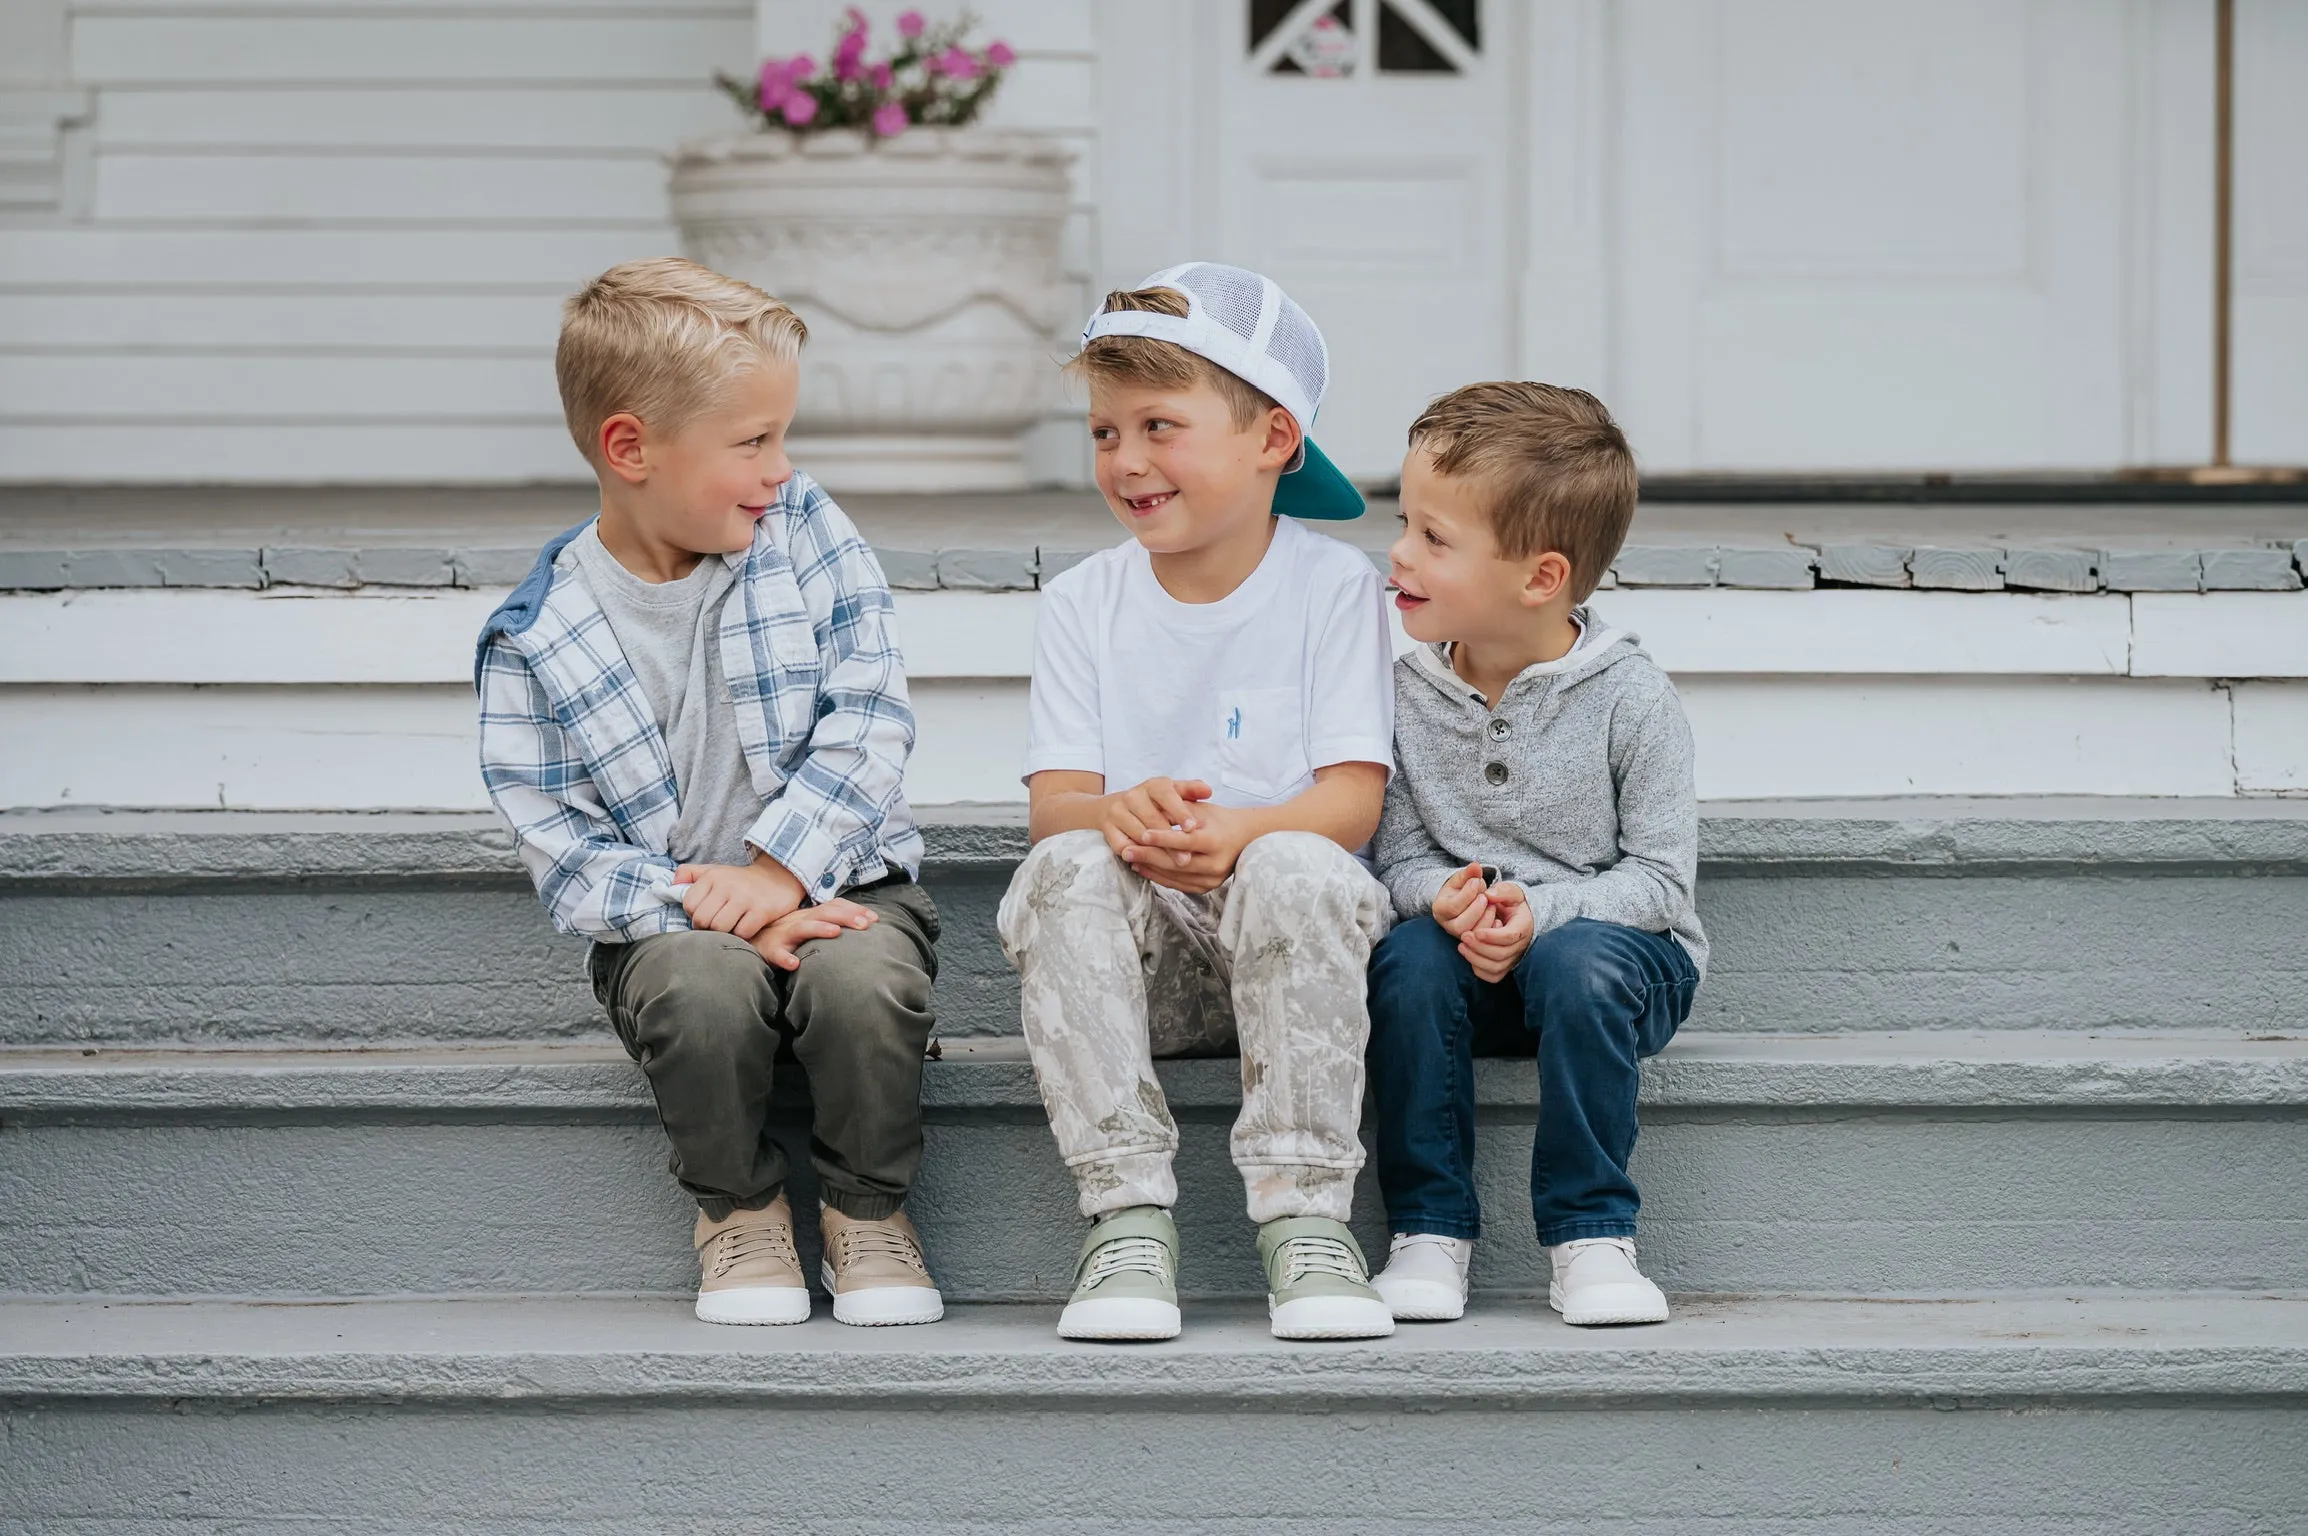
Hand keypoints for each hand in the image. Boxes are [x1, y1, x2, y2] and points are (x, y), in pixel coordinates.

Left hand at [673, 853, 804, 938]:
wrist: (779, 877)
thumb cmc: (740, 881)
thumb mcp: (714, 871)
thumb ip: (689, 874)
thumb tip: (670, 885)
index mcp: (712, 877)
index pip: (689, 905)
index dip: (695, 914)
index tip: (707, 914)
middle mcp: (727, 885)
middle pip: (702, 920)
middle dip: (707, 927)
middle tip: (717, 925)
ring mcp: (745, 898)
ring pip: (720, 928)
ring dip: (724, 933)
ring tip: (730, 928)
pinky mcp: (762, 910)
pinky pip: (742, 933)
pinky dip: (742, 936)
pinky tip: (745, 929)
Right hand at [747, 897, 874, 970]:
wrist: (748, 938)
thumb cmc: (784, 934)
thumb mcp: (807, 925)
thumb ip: (829, 924)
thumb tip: (862, 927)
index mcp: (810, 915)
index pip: (835, 906)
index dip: (854, 910)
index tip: (874, 919)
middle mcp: (799, 920)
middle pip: (824, 913)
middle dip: (846, 916)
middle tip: (866, 923)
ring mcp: (783, 934)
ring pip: (802, 928)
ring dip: (819, 929)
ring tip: (836, 933)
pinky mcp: (770, 949)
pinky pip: (777, 954)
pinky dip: (785, 958)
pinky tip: (795, 964)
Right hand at [1099, 777, 1212, 864]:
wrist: (1113, 806)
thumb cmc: (1153, 803)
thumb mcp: (1172, 793)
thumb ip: (1190, 791)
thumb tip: (1208, 791)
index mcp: (1152, 785)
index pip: (1167, 796)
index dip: (1180, 812)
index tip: (1192, 827)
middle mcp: (1133, 796)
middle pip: (1153, 819)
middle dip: (1170, 840)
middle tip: (1187, 857)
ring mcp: (1117, 812)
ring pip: (1139, 835)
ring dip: (1156, 851)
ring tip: (1173, 864)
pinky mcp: (1107, 828)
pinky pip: (1122, 845)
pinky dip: (1136, 855)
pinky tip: (1151, 865)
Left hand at [1128, 800, 1257, 895]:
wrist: (1246, 838)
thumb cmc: (1220, 819)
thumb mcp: (1202, 810)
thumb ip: (1178, 812)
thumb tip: (1150, 812)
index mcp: (1216, 841)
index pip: (1185, 841)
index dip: (1162, 838)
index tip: (1142, 834)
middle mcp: (1216, 864)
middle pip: (1177, 863)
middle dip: (1149, 856)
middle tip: (1126, 850)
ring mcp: (1212, 879)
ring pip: (1175, 876)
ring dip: (1151, 868)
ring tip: (1131, 858)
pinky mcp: (1207, 887)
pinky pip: (1179, 885)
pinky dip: (1159, 877)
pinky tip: (1144, 868)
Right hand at [1431, 863, 1491, 937]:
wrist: (1465, 901)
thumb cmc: (1462, 888)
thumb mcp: (1464, 878)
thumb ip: (1469, 873)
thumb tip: (1476, 865)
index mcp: (1440, 908)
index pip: (1453, 906)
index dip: (1467, 894)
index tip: (1478, 881)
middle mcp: (1447, 924)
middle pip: (1461, 924)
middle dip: (1476, 909)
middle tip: (1486, 897)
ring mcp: (1459, 935)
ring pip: (1472, 934)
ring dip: (1485, 918)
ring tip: (1492, 905)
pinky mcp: (1471, 940)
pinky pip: (1482, 941)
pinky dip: (1491, 928)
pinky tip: (1498, 917)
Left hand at [1459, 881, 1533, 982]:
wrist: (1517, 916)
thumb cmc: (1512, 903)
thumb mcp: (1511, 891)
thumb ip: (1502, 891)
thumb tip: (1489, 895)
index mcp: (1523, 926)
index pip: (1510, 937)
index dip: (1492, 936)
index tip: (1476, 931)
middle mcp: (1520, 946)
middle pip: (1500, 954)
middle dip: (1479, 947)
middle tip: (1464, 936)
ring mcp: (1513, 958)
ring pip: (1496, 967)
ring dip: (1476, 958)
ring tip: (1462, 945)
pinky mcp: (1505, 966)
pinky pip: (1493, 976)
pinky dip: (1479, 969)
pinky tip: (1469, 955)